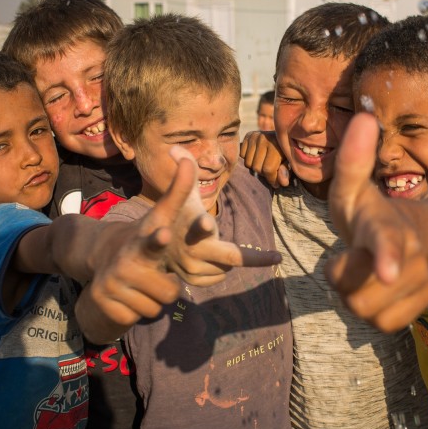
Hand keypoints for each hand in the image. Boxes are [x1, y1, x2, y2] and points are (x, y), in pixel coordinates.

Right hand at [76, 155, 198, 342]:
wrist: (101, 257)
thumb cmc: (143, 236)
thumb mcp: (160, 216)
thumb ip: (178, 190)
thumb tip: (188, 157)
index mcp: (144, 242)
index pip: (154, 240)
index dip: (159, 239)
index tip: (164, 235)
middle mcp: (126, 262)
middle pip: (170, 293)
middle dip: (168, 288)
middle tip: (154, 274)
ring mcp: (111, 285)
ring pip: (156, 309)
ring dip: (154, 300)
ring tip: (141, 283)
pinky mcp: (105, 306)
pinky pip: (139, 318)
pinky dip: (138, 311)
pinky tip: (128, 296)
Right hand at [163, 146, 279, 286]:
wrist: (151, 246)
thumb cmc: (174, 214)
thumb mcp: (178, 195)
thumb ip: (183, 172)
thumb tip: (175, 147)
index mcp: (192, 227)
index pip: (201, 226)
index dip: (204, 224)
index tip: (208, 222)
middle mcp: (193, 251)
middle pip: (230, 258)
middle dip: (253, 258)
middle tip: (276, 257)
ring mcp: (193, 270)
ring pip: (228, 267)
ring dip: (229, 257)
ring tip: (217, 245)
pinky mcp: (194, 281)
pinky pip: (219, 277)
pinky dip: (221, 268)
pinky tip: (213, 258)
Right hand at [240, 131, 289, 187]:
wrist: (284, 134)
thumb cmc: (286, 152)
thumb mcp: (289, 163)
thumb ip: (286, 173)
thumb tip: (282, 182)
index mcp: (276, 145)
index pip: (268, 169)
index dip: (272, 179)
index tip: (276, 183)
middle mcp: (263, 139)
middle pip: (256, 168)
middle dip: (264, 174)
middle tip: (270, 171)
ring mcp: (254, 136)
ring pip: (248, 164)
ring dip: (255, 168)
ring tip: (263, 164)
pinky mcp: (248, 136)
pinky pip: (242, 155)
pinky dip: (248, 159)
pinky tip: (257, 156)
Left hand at [326, 112, 427, 331]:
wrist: (407, 235)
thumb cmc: (368, 212)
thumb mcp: (352, 188)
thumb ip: (353, 159)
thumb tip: (364, 116)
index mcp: (384, 225)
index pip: (386, 241)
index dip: (385, 256)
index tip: (386, 271)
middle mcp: (408, 252)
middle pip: (358, 295)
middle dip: (343, 283)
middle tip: (348, 259)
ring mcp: (420, 278)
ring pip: (369, 313)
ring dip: (356, 296)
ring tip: (363, 271)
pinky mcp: (422, 302)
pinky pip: (384, 325)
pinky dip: (374, 312)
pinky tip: (379, 290)